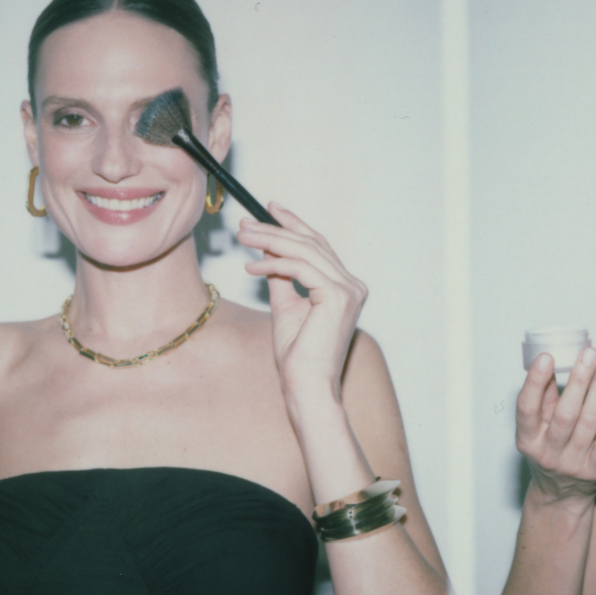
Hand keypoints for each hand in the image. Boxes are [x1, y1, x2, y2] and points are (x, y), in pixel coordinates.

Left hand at [237, 202, 369, 406]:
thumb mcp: (286, 307)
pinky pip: (300, 268)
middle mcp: (352, 285)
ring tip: (243, 238)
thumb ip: (281, 277)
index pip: (318, 245)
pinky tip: (250, 268)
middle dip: (275, 229)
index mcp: (345, 286)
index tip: (269, 208)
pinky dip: (273, 264)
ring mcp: (349, 290)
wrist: (306, 386)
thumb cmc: (297, 355)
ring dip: (269, 241)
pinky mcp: (338, 297)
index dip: (294, 224)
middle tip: (245, 225)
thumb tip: (267, 251)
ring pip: (305, 251)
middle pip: (311, 244)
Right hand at [516, 348, 595, 505]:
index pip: (527, 408)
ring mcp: (571, 464)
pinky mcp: (594, 472)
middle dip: (578, 380)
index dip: (535, 381)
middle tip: (589, 354)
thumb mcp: (537, 428)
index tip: (547, 356)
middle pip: (564, 413)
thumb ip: (543, 398)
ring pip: (588, 423)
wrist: (559, 495)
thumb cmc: (549, 449)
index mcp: (527, 439)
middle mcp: (546, 453)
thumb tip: (551, 363)